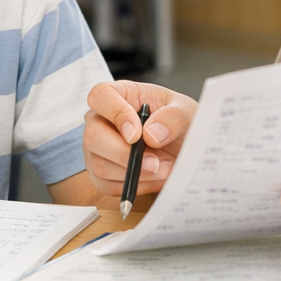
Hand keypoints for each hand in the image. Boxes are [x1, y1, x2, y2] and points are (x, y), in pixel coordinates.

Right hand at [83, 81, 196, 197]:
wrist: (184, 151)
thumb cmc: (179, 125)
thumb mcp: (187, 113)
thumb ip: (173, 118)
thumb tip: (151, 134)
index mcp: (120, 95)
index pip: (100, 96)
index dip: (115, 114)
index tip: (137, 134)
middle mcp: (102, 120)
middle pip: (93, 136)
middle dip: (125, 154)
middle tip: (154, 162)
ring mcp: (97, 148)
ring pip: (99, 165)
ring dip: (134, 173)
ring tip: (160, 168)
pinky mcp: (100, 173)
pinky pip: (107, 185)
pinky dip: (132, 185)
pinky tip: (150, 177)